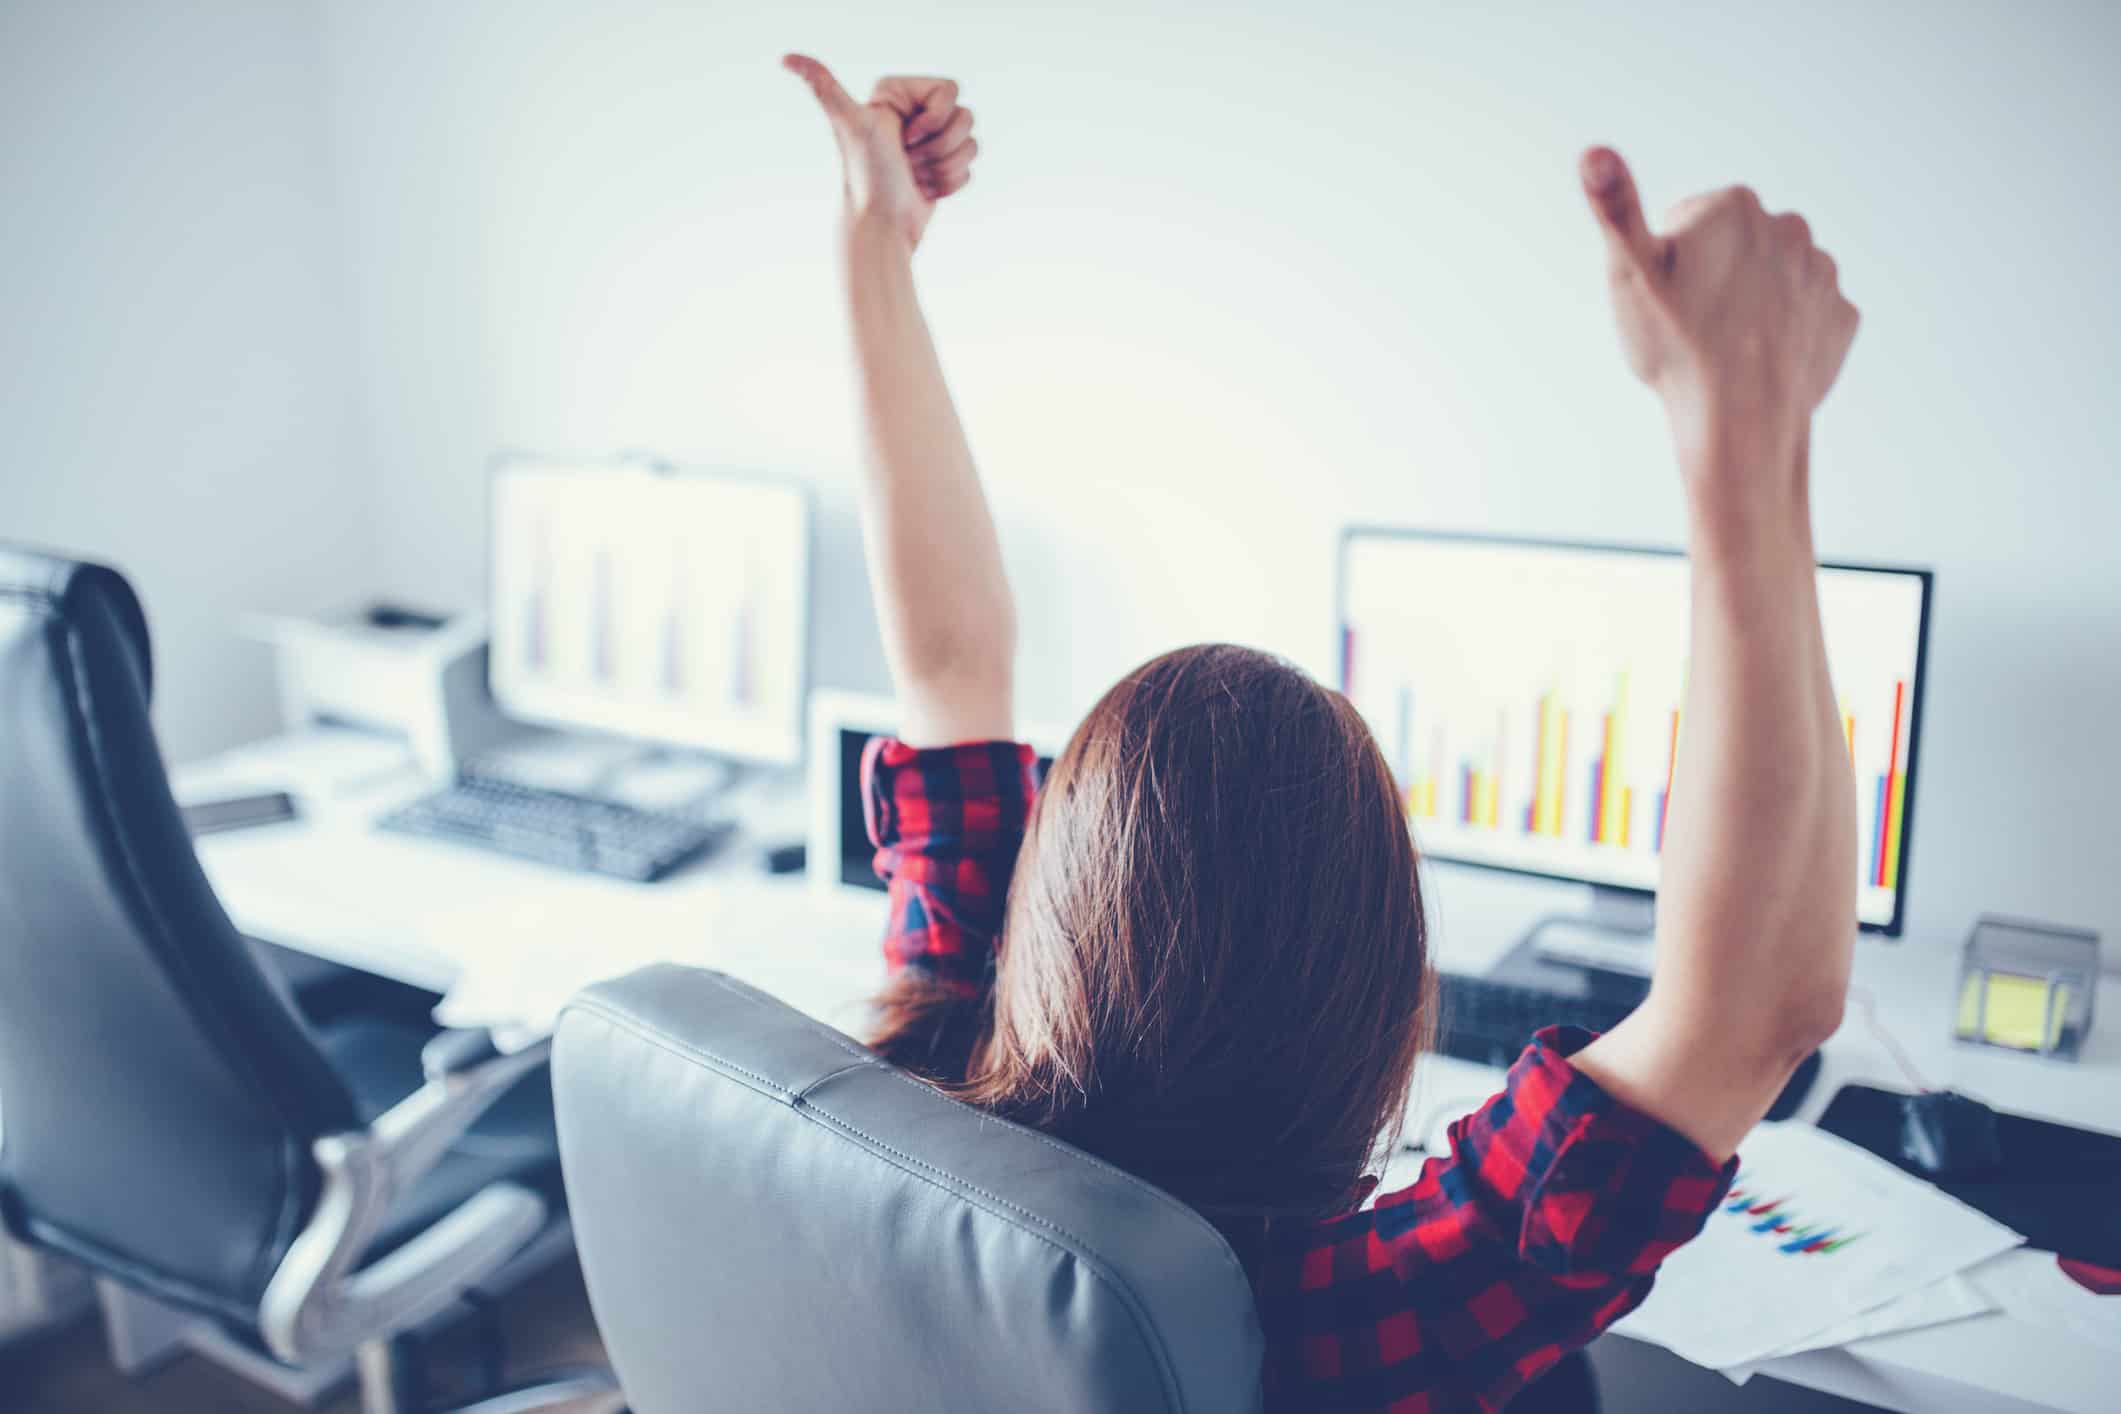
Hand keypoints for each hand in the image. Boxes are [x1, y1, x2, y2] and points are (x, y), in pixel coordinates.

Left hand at [784, 54, 978, 251]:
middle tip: (907, 160)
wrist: (881, 225)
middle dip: (939, 147)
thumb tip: (785, 59)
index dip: (934, 118)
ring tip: (914, 176)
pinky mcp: (941, 165)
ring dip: (944, 167)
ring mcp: (930, 141)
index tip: (904, 138)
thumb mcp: (849, 125)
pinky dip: (950, 183)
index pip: (950, 90)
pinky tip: (924, 189)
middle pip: (965, 117)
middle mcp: (913, 113)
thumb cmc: (866, 177)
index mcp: (896, 94)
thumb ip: (824, 88)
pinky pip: (968, 167)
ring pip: (970, 143)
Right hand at [1581, 147, 1858, 515]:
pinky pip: (1804, 315)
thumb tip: (1593, 150)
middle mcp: (1790, 228)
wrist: (1740, 421)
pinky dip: (1784, 333)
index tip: (1666, 297)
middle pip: (1733, 248)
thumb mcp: (1631, 274)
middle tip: (1690, 324)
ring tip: (1724, 344)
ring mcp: (1822, 273)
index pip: (1686, 222)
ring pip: (1770, 280)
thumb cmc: (1680, 347)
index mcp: (1736, 206)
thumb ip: (1615, 209)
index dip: (1666, 263)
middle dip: (1712, 276)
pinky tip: (1759, 359)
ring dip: (1750, 303)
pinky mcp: (1840, 317)